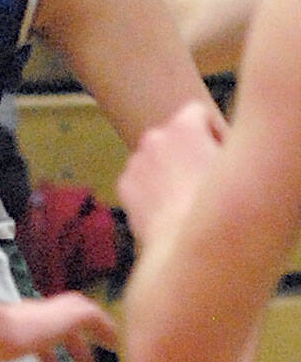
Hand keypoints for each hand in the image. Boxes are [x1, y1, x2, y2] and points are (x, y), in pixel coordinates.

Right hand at [0, 292, 114, 361]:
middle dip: (74, 345)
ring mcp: (47, 312)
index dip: (44, 354)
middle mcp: (30, 314)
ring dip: (93, 327)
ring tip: (110, 344)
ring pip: (76, 310)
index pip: (34, 335)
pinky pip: (91, 315)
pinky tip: (114, 341)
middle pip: (59, 322)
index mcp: (13, 325)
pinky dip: (103, 326)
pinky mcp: (63, 315)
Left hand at [118, 100, 223, 246]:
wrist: (193, 248)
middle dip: (188, 155)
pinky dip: (152, 194)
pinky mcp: (125, 185)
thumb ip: (225, 149)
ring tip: (189, 205)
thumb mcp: (236, 168)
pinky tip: (170, 214)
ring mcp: (136, 160)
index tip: (222, 156)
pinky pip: (141, 183)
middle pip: (175, 139)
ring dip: (169, 174)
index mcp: (183, 126)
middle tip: (207, 184)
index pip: (197, 113)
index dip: (214, 134)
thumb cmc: (225, 208)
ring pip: (156, 161)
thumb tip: (223, 150)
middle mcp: (155, 136)